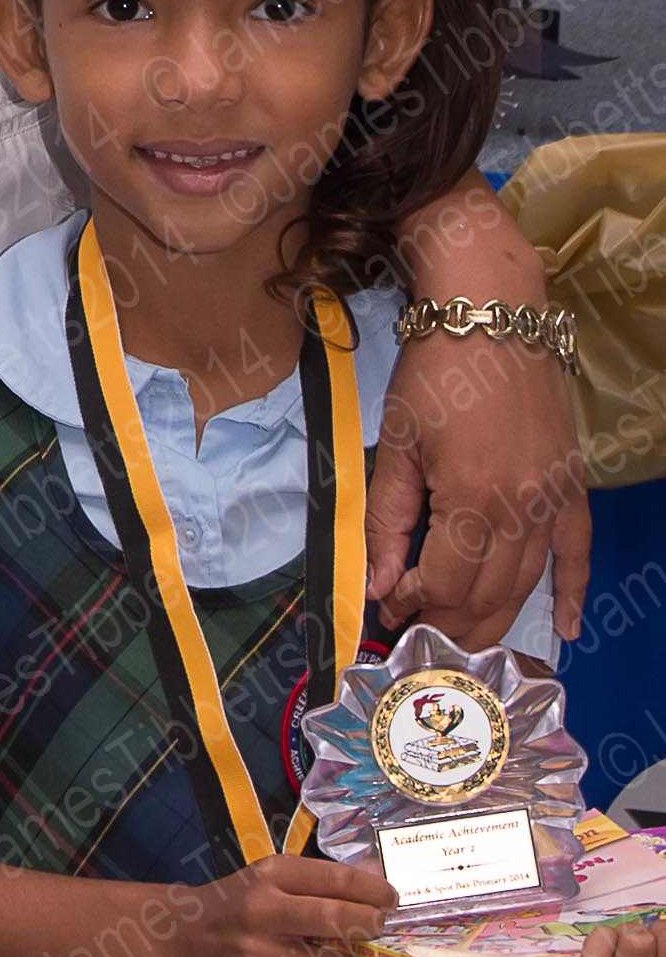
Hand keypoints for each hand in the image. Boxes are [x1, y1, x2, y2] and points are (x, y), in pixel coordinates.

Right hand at [126, 854, 394, 956]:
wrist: (175, 941)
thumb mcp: (266, 878)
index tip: (391, 899)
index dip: (374, 891)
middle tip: (378, 928)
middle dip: (371, 926)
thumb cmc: (231, 904)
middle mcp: (262, 915)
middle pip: (339, 921)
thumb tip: (377, 888)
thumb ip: (315, 882)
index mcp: (267, 877)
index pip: (335, 879)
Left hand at [368, 326, 588, 648]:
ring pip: (528, 582)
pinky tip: (565, 626)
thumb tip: (381, 583)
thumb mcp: (396, 443)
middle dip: (452, 624)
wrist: (492, 316)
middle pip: (489, 594)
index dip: (415, 605)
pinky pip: (577, 548)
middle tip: (422, 636)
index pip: (446, 583)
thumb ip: (387, 519)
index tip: (389, 608)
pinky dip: (572, 589)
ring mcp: (553, 500)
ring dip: (496, 618)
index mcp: (472, 500)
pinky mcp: (571, 485)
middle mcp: (522, 510)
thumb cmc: (433, 374)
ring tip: (466, 640)